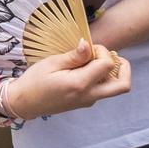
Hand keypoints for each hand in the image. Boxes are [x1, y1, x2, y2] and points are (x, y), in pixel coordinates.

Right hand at [9, 40, 129, 117]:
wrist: (24, 102)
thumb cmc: (34, 81)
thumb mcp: (52, 63)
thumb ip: (74, 56)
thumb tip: (88, 45)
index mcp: (80, 84)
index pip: (108, 65)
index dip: (102, 51)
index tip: (88, 47)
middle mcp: (89, 96)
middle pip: (123, 85)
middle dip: (124, 67)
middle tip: (109, 56)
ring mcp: (89, 101)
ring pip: (114, 88)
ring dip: (111, 72)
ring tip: (93, 61)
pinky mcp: (86, 102)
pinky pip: (103, 90)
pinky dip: (101, 78)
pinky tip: (84, 69)